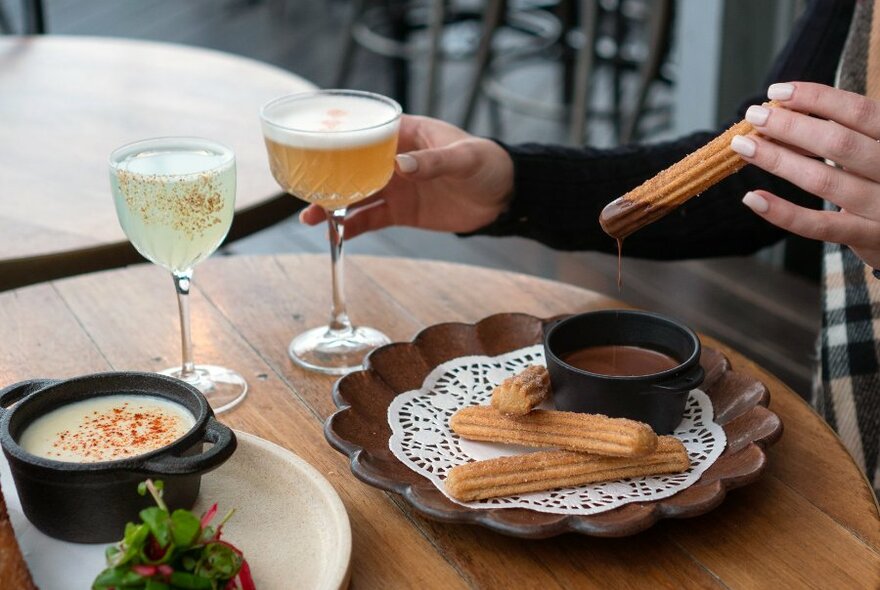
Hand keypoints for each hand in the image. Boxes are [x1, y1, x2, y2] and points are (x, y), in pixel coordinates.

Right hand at [299, 115, 513, 238]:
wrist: (504, 198)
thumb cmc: (487, 164)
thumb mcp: (464, 158)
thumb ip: (433, 162)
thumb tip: (401, 166)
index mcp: (406, 134)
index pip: (366, 130)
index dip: (339, 137)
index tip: (312, 146)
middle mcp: (394, 159)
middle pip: (352, 167)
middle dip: (328, 178)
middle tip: (304, 190)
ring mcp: (395, 187)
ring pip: (356, 196)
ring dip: (333, 206)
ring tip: (310, 218)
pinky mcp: (401, 212)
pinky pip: (371, 219)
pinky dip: (353, 227)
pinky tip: (336, 235)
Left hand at [730, 81, 879, 267]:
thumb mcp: (873, 149)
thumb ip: (839, 136)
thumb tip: (781, 120)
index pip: (860, 111)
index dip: (817, 99)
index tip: (777, 92)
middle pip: (838, 143)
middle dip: (790, 126)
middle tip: (753, 115)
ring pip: (823, 180)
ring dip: (778, 161)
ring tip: (743, 147)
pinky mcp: (868, 237)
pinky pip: (820, 225)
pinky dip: (783, 213)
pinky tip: (753, 198)